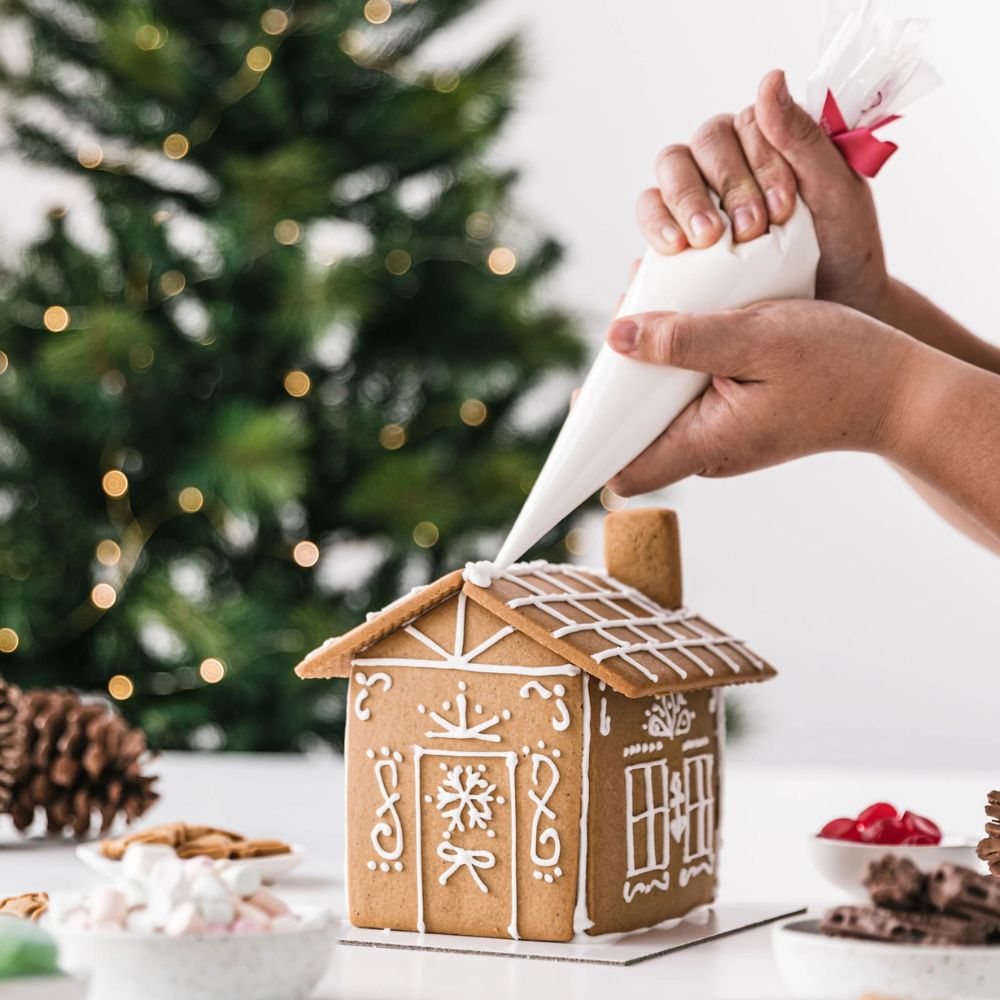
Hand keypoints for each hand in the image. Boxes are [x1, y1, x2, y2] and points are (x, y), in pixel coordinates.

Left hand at [605, 301, 917, 494]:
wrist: (900, 388)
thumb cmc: (838, 363)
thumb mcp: (757, 338)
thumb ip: (684, 340)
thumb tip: (616, 338)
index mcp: (705, 445)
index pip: (624, 469)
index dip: (592, 440)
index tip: (581, 399)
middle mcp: (706, 450)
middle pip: (634, 430)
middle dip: (620, 379)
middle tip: (628, 319)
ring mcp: (721, 435)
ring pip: (660, 406)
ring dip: (650, 361)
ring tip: (658, 307)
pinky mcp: (735, 416)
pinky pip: (688, 393)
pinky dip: (678, 359)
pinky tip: (688, 320)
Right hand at [637, 70, 888, 315]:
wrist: (832, 304)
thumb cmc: (840, 246)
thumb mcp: (837, 190)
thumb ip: (804, 136)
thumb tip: (768, 79)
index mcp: (760, 140)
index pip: (741, 129)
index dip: (757, 166)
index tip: (783, 209)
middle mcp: (719, 164)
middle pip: (694, 151)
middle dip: (718, 190)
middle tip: (746, 231)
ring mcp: (691, 200)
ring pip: (664, 180)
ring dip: (680, 206)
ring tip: (701, 242)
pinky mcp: (671, 238)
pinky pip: (648, 220)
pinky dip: (655, 231)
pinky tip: (672, 252)